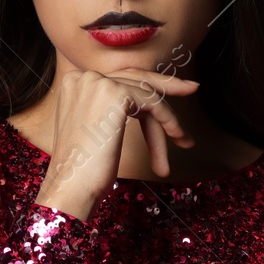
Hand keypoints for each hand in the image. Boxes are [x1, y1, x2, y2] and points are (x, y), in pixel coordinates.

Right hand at [36, 67, 200, 219]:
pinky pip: (154, 103)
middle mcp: (84, 77)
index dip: (146, 89)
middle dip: (166, 86)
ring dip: (168, 120)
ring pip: (147, 94)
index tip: (167, 95)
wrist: (71, 187)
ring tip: (184, 141)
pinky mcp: (116, 94)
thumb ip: (108, 108)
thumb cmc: (82, 170)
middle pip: (135, 79)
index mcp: (74, 82)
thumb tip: (140, 103)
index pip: (119, 80)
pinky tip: (177, 137)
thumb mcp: (94, 129)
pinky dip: (169, 120)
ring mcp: (98, 82)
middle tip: (192, 88)